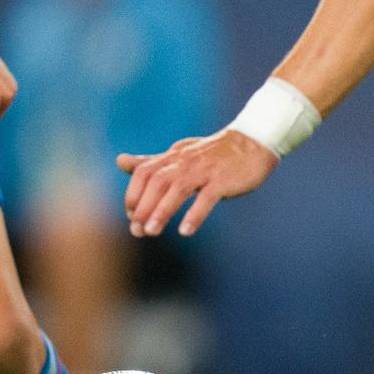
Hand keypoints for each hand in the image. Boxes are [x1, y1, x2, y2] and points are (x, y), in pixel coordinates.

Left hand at [117, 128, 277, 237]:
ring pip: (178, 188)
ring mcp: (205, 170)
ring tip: (151, 231)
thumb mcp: (179, 154)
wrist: (254, 142)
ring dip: (162, 211)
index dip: (133, 194)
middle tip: (137, 230)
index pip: (144, 172)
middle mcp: (186, 161)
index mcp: (173, 156)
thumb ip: (151, 162)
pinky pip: (207, 197)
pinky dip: (195, 214)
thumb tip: (120, 161)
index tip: (131, 216)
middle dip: (143, 206)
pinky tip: (185, 231)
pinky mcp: (223, 180)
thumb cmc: (214, 153)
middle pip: (157, 181)